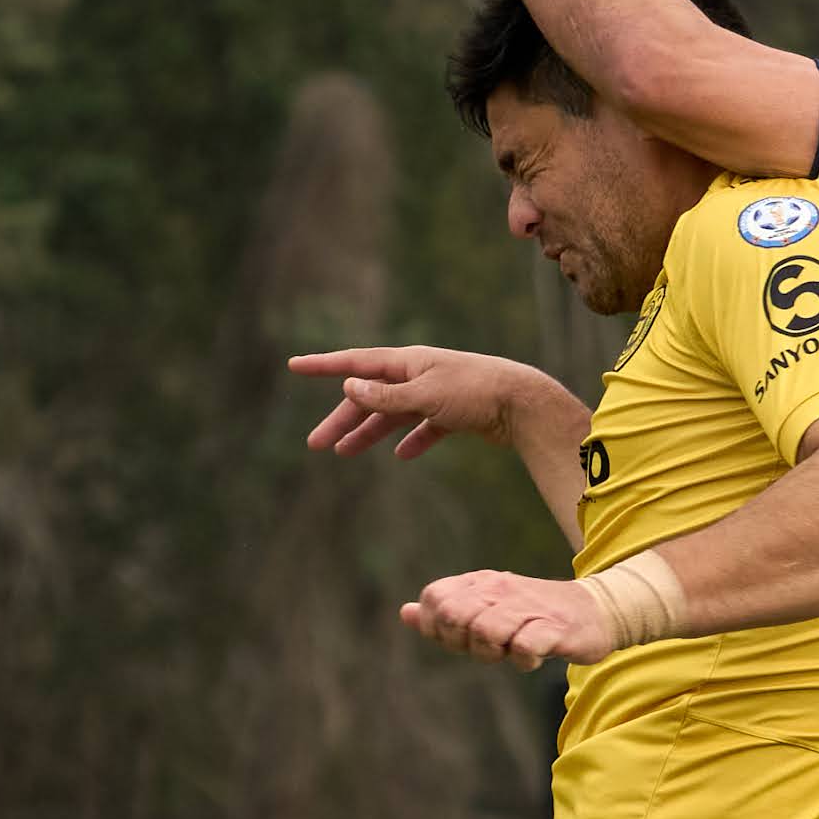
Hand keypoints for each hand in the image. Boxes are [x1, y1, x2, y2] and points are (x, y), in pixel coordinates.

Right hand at [291, 344, 553, 460]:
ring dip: (369, 433)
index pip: (356, 363)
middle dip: (342, 419)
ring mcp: (437, 393)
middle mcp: (419, 374)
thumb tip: (349, 387)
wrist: (524, 404)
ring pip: (393, 415)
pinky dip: (412, 440)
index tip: (294, 365)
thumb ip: (386, 397)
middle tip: (315, 443)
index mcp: (408, 363)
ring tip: (344, 453)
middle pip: (370, 397)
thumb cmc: (475, 393)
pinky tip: (403, 455)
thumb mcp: (425, 395)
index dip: (324, 366)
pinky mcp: (455, 413)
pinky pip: (425, 427)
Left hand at [403, 568, 618, 667]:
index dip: (438, 627)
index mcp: (482, 583)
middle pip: (454, 616)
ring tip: (511, 652)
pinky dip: (524, 660)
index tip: (461, 640)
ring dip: (492, 653)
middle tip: (487, 648)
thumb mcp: (489, 608)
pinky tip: (535, 657)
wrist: (597, 611)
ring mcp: (529, 606)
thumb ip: (448, 612)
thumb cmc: (536, 615)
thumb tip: (405, 613)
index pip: (435, 599)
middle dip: (462, 642)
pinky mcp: (555, 627)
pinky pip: (524, 647)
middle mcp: (502, 589)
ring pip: (485, 631)